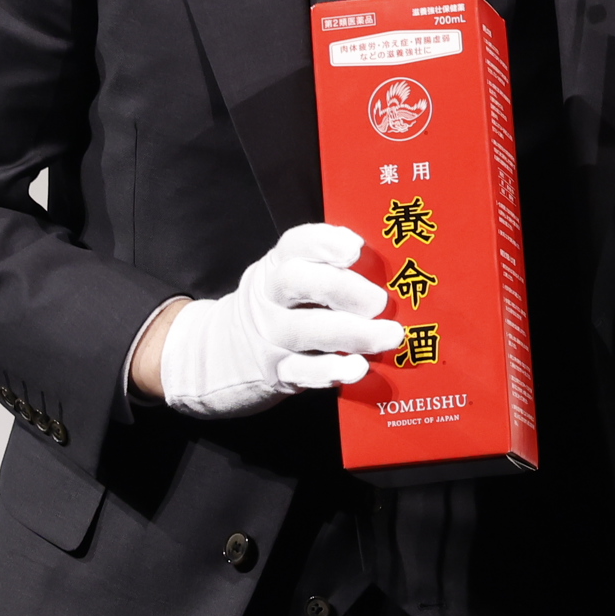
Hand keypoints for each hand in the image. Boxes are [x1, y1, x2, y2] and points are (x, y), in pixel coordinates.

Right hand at [145, 223, 404, 418]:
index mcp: (278, 266)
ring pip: (307, 330)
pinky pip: (304, 371)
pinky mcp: (276, 372)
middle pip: (299, 282)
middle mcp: (269, 297)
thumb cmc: (279, 312)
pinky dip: (333, 370)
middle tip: (381, 302)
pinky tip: (358, 369)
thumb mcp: (291, 284)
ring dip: (352, 333)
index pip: (297, 244)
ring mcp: (270, 336)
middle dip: (343, 289)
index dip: (326, 242)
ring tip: (389, 336)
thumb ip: (330, 274)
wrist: (216, 356)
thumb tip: (398, 270)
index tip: (356, 248)